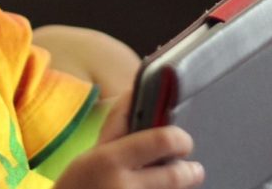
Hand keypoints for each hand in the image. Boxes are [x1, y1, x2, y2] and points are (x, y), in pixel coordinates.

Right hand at [53, 95, 203, 188]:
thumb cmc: (78, 184)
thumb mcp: (93, 152)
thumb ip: (120, 125)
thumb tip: (135, 91)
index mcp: (110, 159)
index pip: (161, 141)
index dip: (180, 139)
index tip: (183, 142)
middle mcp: (122, 186)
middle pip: (176, 176)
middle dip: (191, 172)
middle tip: (194, 170)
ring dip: (178, 187)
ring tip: (180, 182)